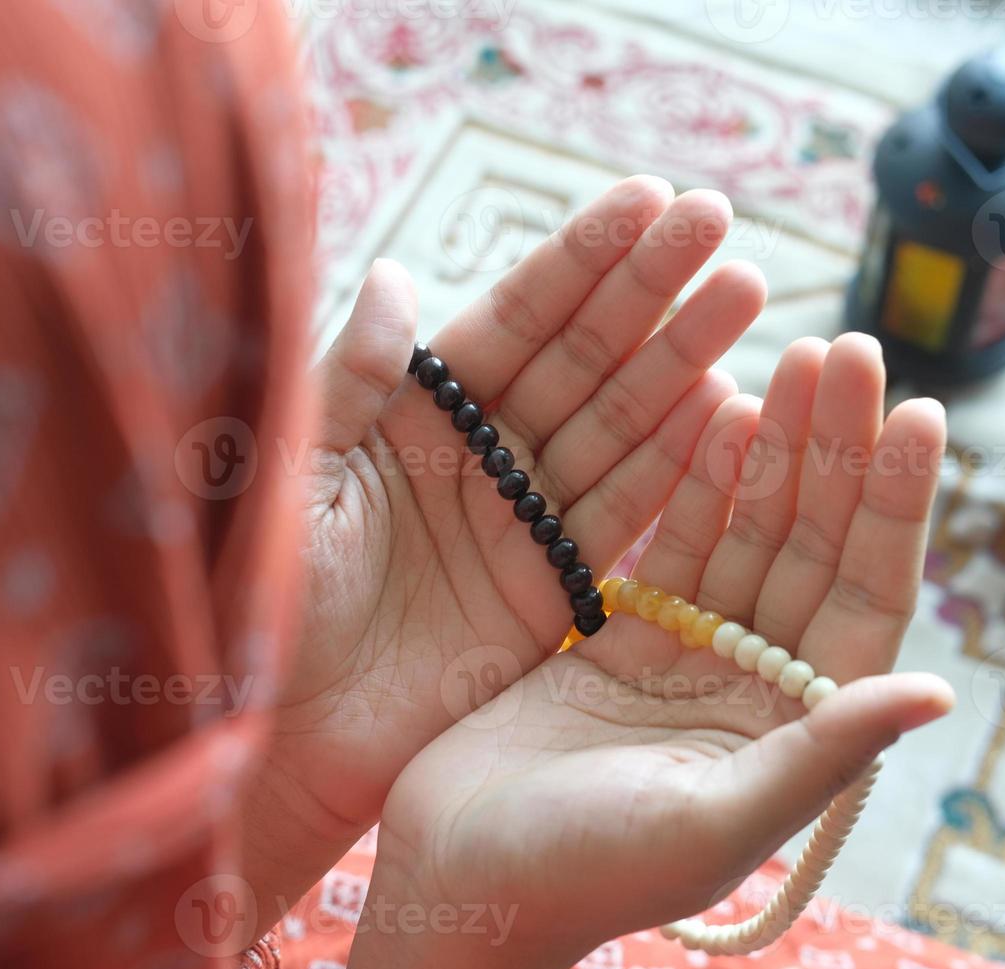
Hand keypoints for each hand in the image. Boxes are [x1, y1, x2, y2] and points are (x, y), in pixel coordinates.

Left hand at [248, 179, 767, 904]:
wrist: (279, 736)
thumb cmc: (259, 603)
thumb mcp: (293, 476)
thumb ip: (350, 378)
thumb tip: (395, 273)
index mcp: (414, 411)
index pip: (512, 318)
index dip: (578, 259)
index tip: (647, 197)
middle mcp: (481, 454)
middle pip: (581, 356)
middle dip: (649, 289)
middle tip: (718, 222)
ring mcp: (523, 519)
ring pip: (617, 424)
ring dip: (682, 360)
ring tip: (745, 293)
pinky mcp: (553, 590)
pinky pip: (623, 515)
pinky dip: (676, 466)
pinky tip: (726, 405)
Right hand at [350, 336, 953, 968]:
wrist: (456, 877)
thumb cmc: (583, 872)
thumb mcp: (711, 818)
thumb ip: (821, 754)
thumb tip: (939, 692)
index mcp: (796, 733)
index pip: (866, 598)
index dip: (897, 508)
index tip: (922, 414)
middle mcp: (757, 687)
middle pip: (814, 547)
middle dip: (840, 450)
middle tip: (857, 351)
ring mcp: (692, 657)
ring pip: (750, 531)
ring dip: (779, 448)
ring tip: (804, 357)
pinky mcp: (624, 637)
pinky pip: (677, 542)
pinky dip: (701, 478)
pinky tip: (723, 407)